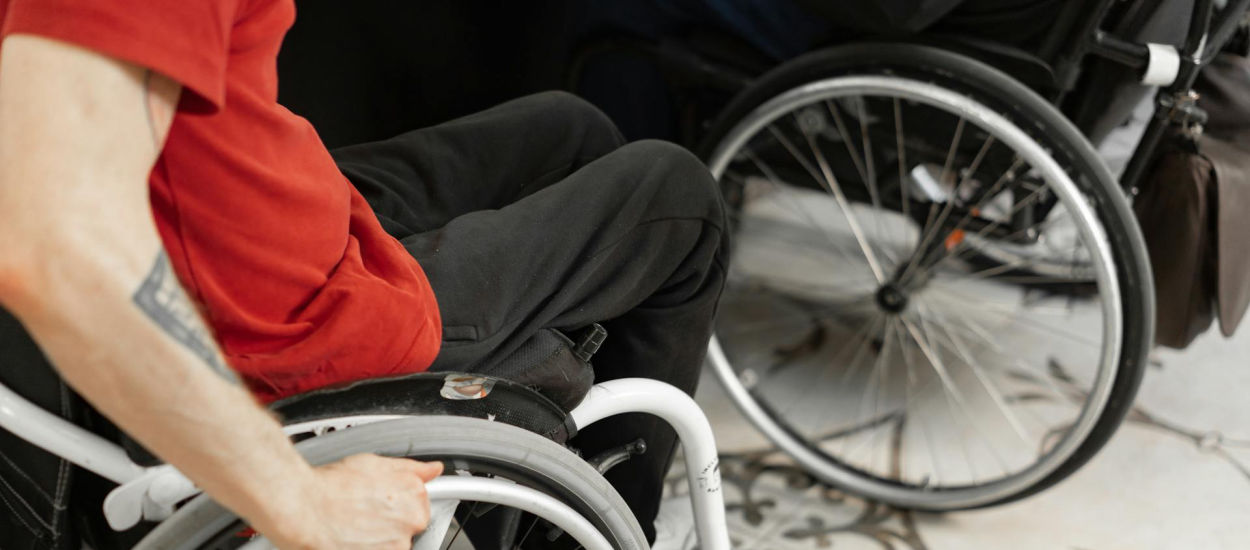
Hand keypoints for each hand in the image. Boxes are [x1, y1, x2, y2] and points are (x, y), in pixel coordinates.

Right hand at [265, 454, 444, 549]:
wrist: (303, 508)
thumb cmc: (332, 485)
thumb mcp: (375, 463)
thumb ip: (411, 469)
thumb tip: (434, 469)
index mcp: (414, 494)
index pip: (419, 506)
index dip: (395, 506)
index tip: (379, 506)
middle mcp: (411, 520)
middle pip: (408, 528)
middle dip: (389, 524)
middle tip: (361, 515)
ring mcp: (398, 545)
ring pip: (393, 544)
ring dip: (377, 540)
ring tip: (352, 527)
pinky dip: (367, 548)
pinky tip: (350, 539)